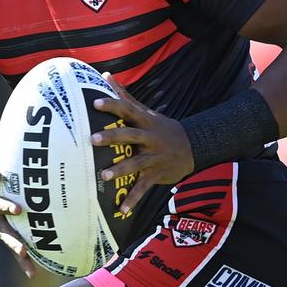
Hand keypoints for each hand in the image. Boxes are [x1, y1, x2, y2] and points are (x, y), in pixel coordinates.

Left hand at [90, 74, 193, 215]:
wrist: (193, 147)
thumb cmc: (162, 128)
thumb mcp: (148, 112)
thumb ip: (126, 96)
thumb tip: (106, 75)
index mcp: (146, 121)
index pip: (127, 110)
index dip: (112, 105)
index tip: (94, 103)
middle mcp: (150, 138)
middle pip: (130, 135)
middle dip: (112, 137)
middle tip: (92, 139)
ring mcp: (154, 157)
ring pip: (137, 163)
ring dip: (121, 170)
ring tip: (104, 175)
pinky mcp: (156, 174)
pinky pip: (143, 188)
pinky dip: (133, 199)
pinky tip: (121, 210)